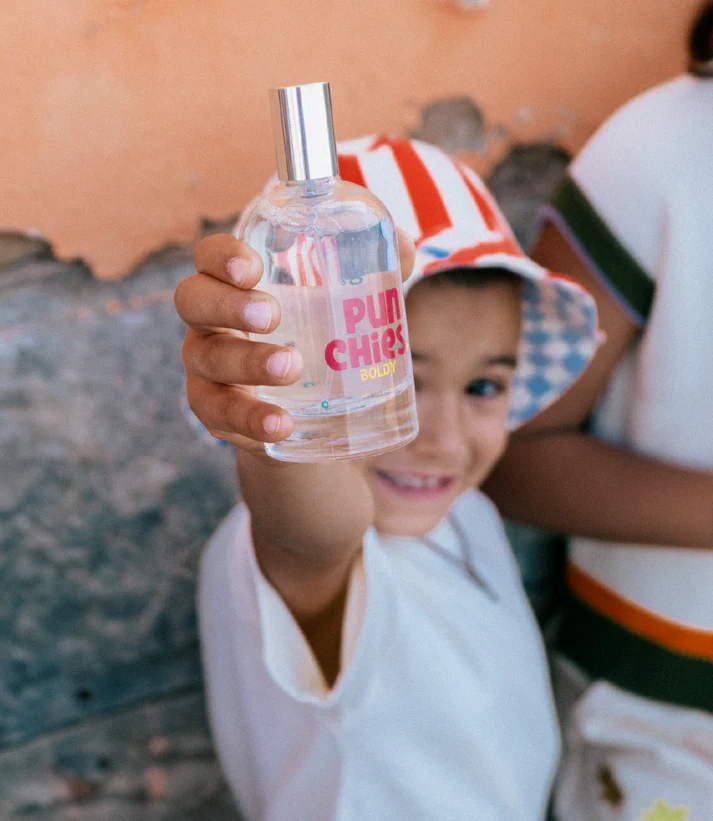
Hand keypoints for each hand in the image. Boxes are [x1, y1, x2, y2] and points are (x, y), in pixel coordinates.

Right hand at [174, 230, 415, 451]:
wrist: (314, 418)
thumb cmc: (324, 341)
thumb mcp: (346, 305)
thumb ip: (377, 271)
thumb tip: (407, 246)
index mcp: (236, 284)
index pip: (210, 257)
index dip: (222, 256)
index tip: (253, 266)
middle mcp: (211, 322)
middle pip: (193, 300)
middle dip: (228, 304)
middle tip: (272, 313)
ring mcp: (208, 368)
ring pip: (209, 359)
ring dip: (248, 361)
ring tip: (291, 366)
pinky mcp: (217, 412)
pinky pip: (222, 415)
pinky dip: (251, 418)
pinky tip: (280, 423)